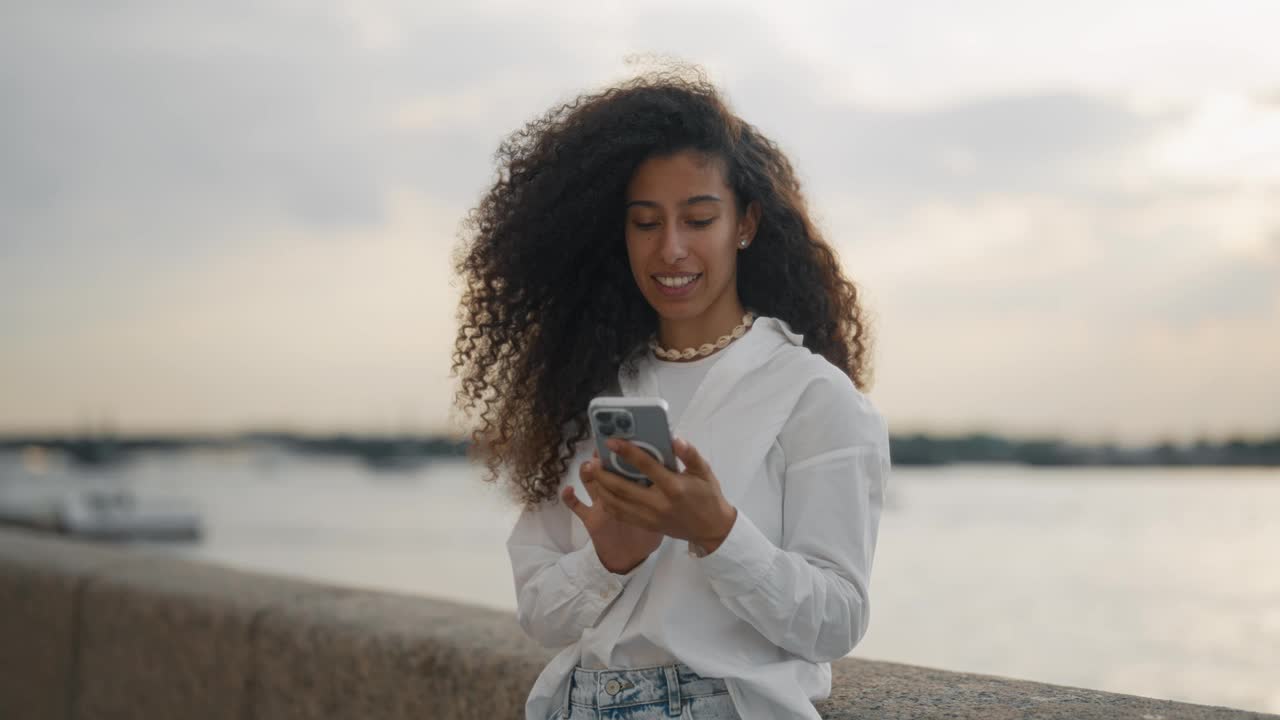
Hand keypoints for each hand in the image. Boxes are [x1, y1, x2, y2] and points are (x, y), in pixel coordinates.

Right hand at [563, 453, 662, 573]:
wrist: (634, 554)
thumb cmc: (649, 531)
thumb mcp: (656, 512)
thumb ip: (661, 495)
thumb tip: (662, 473)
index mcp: (634, 489)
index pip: (628, 468)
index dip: (625, 455)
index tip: (625, 443)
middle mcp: (615, 493)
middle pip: (608, 470)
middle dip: (604, 459)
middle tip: (604, 448)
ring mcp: (600, 504)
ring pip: (591, 484)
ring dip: (588, 474)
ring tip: (589, 466)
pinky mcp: (591, 519)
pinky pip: (577, 507)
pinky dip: (570, 498)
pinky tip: (568, 490)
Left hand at [585, 437, 737, 553]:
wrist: (712, 529)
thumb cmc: (708, 496)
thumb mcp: (704, 471)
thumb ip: (689, 454)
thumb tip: (674, 439)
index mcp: (674, 487)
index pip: (646, 466)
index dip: (627, 452)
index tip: (611, 441)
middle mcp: (659, 504)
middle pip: (623, 488)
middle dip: (604, 474)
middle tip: (592, 461)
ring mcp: (650, 517)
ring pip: (617, 503)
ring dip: (601, 488)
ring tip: (593, 473)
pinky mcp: (646, 525)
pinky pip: (621, 515)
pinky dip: (608, 503)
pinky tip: (602, 491)